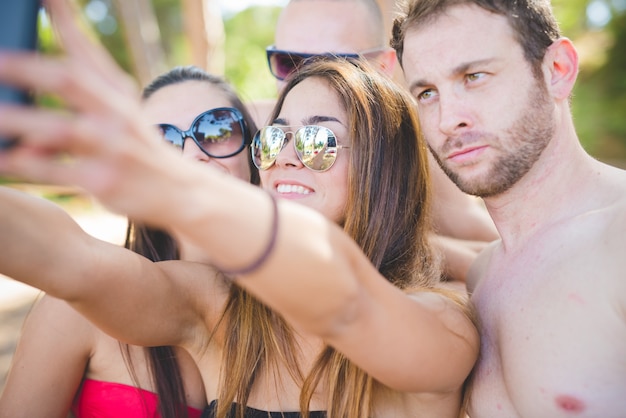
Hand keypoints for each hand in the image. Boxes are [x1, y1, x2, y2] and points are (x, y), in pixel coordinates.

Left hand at [0, 0, 187, 221]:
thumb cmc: (138, 152)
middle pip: (70, 81)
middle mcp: (118, 116)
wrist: (182, 193)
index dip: (64, 23)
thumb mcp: (120, 120)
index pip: (88, 54)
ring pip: (59, 128)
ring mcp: (113, 148)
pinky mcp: (105, 181)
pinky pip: (56, 170)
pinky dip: (25, 164)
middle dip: (27, 68)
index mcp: (120, 95)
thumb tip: (25, 136)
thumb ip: (70, 120)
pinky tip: (3, 160)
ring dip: (18, 120)